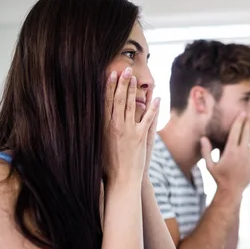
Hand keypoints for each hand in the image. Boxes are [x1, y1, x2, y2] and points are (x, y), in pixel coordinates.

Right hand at [104, 67, 159, 186]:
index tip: (110, 74)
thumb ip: (99, 130)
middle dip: (122, 83)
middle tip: (125, 69)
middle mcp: (116, 126)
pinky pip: (148, 118)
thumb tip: (92, 119)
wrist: (121, 179)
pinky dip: (153, 107)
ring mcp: (129, 130)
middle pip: (119, 99)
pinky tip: (156, 97)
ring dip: (134, 90)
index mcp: (104, 127)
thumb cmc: (107, 165)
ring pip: (132, 105)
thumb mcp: (98, 145)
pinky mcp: (141, 137)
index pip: (105, 102)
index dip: (108, 87)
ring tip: (136, 78)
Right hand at [200, 112, 249, 194]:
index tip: (242, 113)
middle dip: (248, 121)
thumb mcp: (209, 165)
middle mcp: (242, 153)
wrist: (232, 190)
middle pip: (247, 133)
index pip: (236, 131)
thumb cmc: (219, 177)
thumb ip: (206, 151)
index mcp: (230, 151)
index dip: (240, 121)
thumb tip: (203, 138)